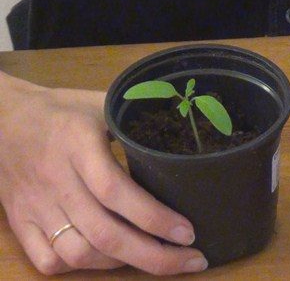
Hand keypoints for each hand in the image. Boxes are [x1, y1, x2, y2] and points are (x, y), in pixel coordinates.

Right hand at [0, 73, 207, 274]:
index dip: (154, 217)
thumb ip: (137, 120)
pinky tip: (110, 260)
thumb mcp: (101, 104)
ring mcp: (34, 206)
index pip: (116, 191)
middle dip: (154, 256)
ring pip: (78, 253)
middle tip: (192, 260)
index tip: (188, 232)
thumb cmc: (60, 110)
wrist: (2, 119)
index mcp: (78, 146)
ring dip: (123, 264)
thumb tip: (185, 131)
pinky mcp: (20, 222)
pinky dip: (82, 268)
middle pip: (104, 233)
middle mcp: (56, 181)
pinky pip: (47, 260)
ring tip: (158, 258)